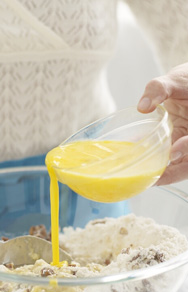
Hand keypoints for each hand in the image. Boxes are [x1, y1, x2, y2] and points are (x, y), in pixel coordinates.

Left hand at [137, 62, 187, 184]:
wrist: (187, 87)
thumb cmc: (186, 83)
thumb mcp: (177, 81)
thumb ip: (160, 88)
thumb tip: (142, 106)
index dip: (187, 148)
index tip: (174, 153)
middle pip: (187, 165)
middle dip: (171, 174)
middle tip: (151, 181)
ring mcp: (185, 145)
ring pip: (178, 167)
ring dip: (161, 175)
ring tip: (139, 179)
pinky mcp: (177, 148)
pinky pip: (168, 162)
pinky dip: (154, 166)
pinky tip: (137, 167)